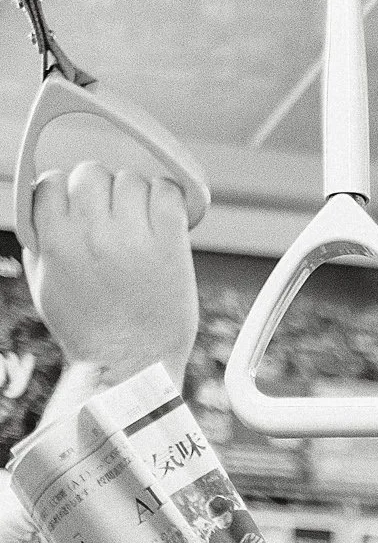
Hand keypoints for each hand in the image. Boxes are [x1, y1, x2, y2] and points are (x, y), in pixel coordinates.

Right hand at [25, 164, 197, 391]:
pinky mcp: (170, 247)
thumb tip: (47, 207)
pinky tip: (164, 219)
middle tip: (112, 221)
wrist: (132, 370)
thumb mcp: (45, 287)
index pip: (53, 181)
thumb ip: (41, 242)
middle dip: (101, 193)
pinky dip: (167, 198)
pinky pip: (168, 193)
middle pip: (92, 172)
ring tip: (140, 227)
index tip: (80, 214)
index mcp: (56, 241)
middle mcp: (92, 234)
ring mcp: (133, 239)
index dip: (67, 195)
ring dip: (135, 197)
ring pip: (131, 179)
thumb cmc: (87, 334)